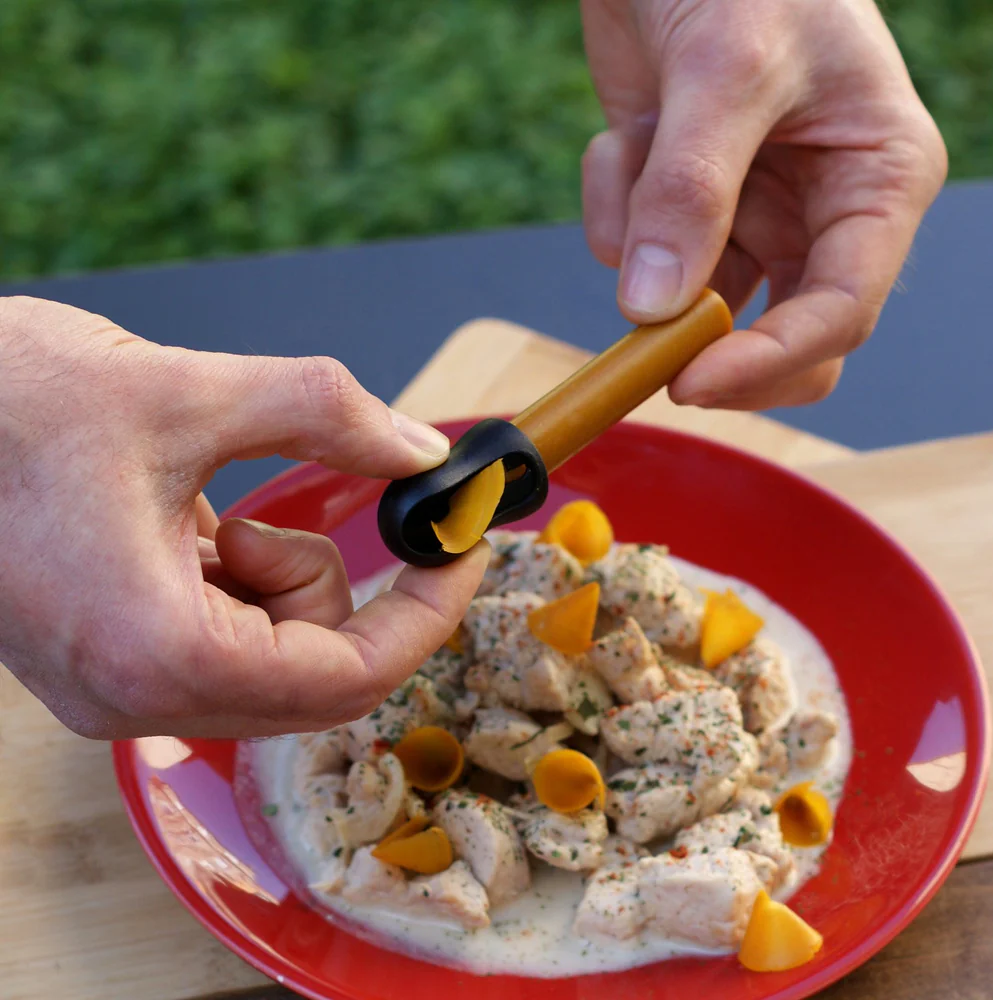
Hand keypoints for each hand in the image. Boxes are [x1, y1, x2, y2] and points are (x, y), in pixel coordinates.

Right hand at [0, 295, 488, 739]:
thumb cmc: (3, 406)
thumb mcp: (185, 391)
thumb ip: (322, 414)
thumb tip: (417, 448)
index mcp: (156, 649)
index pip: (347, 677)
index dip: (427, 614)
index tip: (463, 551)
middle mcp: (136, 693)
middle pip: (318, 675)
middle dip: (355, 589)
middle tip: (365, 504)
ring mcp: (120, 684)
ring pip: (275, 654)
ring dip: (285, 574)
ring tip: (216, 507)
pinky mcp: (112, 658)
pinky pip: (227, 637)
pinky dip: (243, 577)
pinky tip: (189, 523)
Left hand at [581, 0, 946, 408]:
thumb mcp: (727, 67)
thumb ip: (693, 188)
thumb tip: (656, 306)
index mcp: (877, 182)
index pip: (841, 312)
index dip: (770, 362)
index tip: (693, 382)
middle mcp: (820, 215)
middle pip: (779, 339)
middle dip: (708, 346)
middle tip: (646, 352)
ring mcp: (750, 217)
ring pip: (693, 304)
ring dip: (643, 246)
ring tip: (638, 141)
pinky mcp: (686, 211)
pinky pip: (639, 257)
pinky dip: (616, 209)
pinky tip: (627, 136)